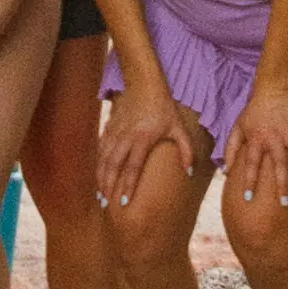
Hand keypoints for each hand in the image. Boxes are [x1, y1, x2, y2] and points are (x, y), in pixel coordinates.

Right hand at [99, 86, 197, 208]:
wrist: (144, 84)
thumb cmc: (164, 107)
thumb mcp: (178, 127)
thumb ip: (186, 149)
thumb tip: (189, 171)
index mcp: (143, 138)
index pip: (133, 166)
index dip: (128, 184)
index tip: (125, 201)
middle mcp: (126, 137)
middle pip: (113, 165)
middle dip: (108, 186)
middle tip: (106, 204)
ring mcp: (115, 132)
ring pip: (104, 158)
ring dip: (100, 177)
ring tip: (99, 195)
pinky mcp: (109, 127)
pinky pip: (100, 149)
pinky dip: (97, 164)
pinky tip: (97, 175)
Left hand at [225, 78, 287, 216]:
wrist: (275, 88)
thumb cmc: (254, 111)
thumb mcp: (238, 127)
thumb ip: (231, 150)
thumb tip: (226, 172)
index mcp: (256, 138)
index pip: (252, 164)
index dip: (249, 181)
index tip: (248, 198)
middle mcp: (274, 137)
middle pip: (279, 165)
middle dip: (281, 186)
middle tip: (283, 204)